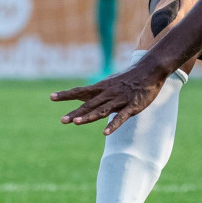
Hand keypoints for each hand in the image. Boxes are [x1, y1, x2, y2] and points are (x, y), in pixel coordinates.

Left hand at [51, 60, 166, 133]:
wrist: (150, 69)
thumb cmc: (130, 77)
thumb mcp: (111, 81)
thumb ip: (99, 91)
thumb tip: (85, 95)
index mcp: (102, 87)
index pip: (80, 91)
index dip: (66, 94)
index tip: (51, 97)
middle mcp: (108, 93)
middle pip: (89, 104)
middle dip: (75, 112)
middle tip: (62, 120)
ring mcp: (120, 100)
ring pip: (102, 110)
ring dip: (89, 116)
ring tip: (76, 122)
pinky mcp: (132, 106)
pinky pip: (121, 117)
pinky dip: (113, 125)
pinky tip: (105, 133)